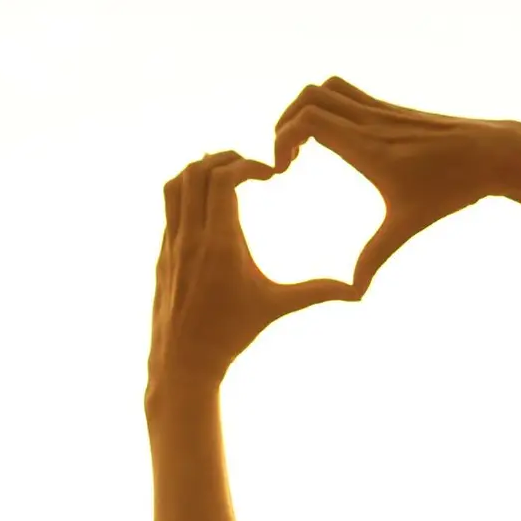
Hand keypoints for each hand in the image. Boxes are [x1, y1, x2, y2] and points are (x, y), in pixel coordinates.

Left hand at [147, 152, 355, 392]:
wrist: (183, 362)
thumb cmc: (231, 335)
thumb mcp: (276, 307)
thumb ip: (316, 292)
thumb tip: (357, 293)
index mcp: (220, 244)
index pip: (223, 179)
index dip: (247, 165)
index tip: (269, 175)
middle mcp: (191, 239)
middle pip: (196, 172)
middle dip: (225, 158)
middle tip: (250, 167)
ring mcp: (172, 245)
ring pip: (175, 185)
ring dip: (200, 170)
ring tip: (227, 174)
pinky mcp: (163, 253)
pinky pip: (169, 207)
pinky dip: (187, 192)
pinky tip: (210, 202)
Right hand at [274, 77, 520, 293]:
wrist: (495, 154)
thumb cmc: (453, 188)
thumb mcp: (408, 225)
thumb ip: (375, 256)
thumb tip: (355, 293)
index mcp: (367, 146)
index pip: (309, 120)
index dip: (282, 139)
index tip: (283, 170)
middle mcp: (372, 121)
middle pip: (311, 96)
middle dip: (286, 122)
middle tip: (287, 157)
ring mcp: (383, 111)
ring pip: (329, 87)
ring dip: (306, 109)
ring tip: (304, 145)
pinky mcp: (394, 110)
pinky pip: (349, 94)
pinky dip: (329, 109)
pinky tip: (336, 142)